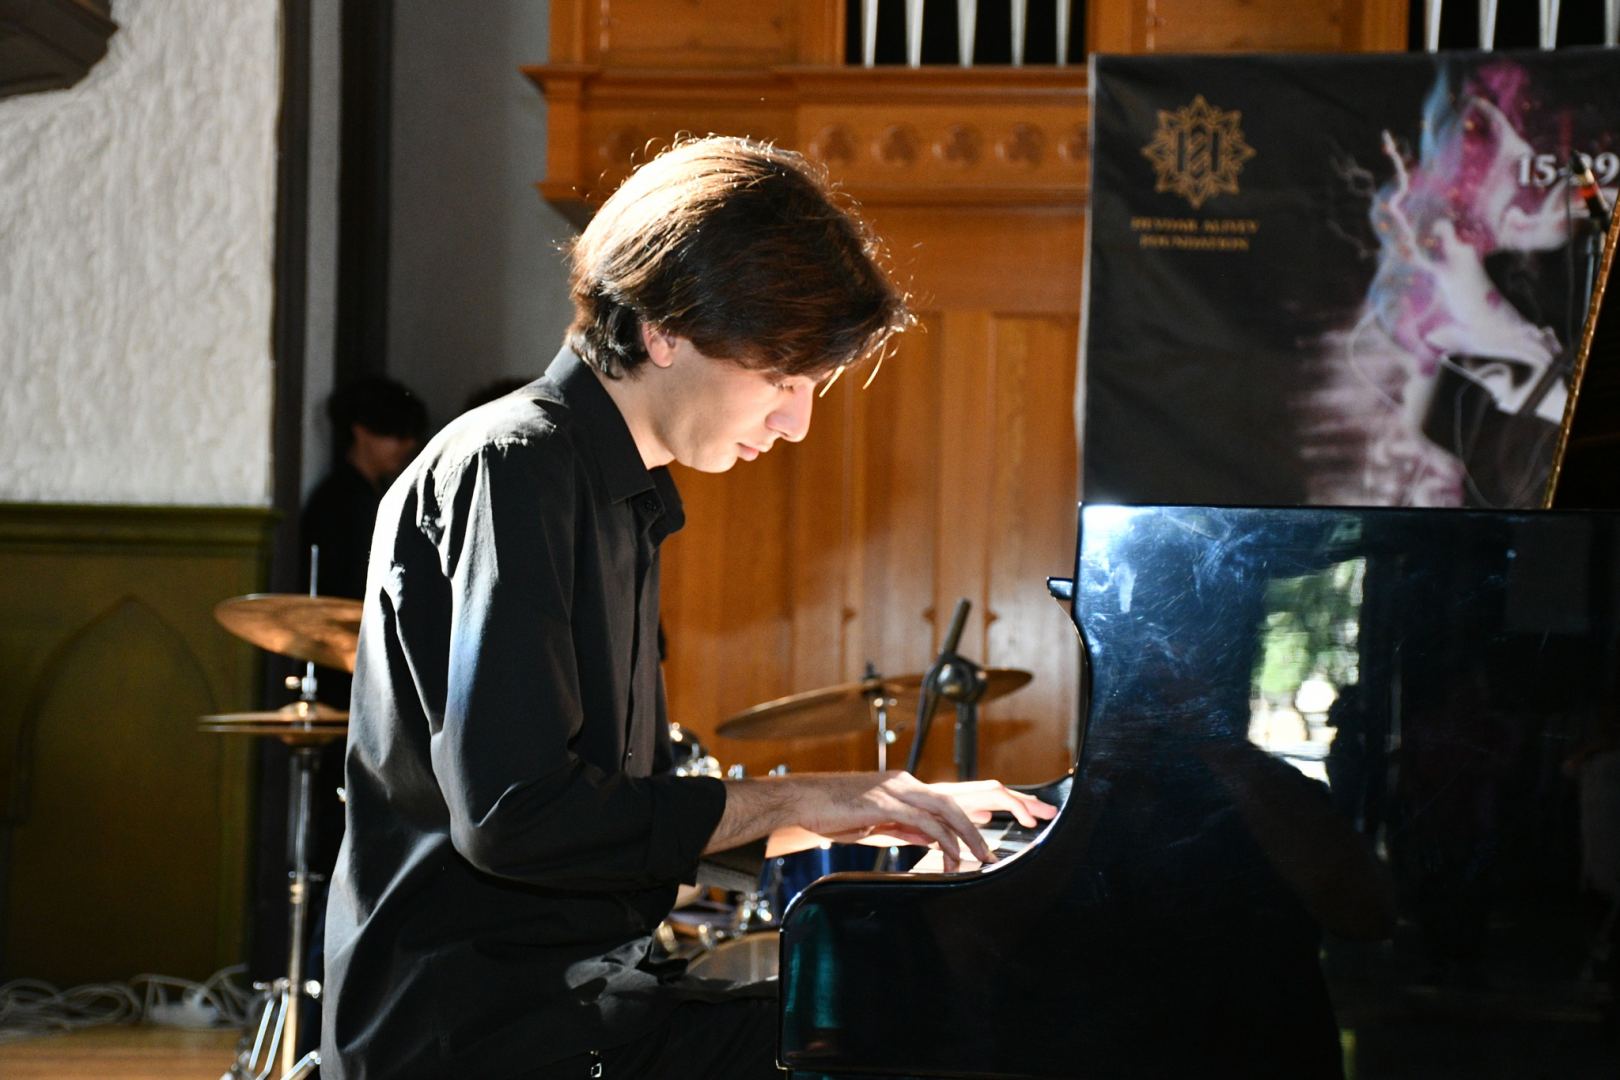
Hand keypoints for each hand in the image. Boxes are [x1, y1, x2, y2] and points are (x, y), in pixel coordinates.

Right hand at [789, 772, 1054, 871]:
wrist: (798, 801)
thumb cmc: (831, 813)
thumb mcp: (878, 823)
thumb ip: (907, 829)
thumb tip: (933, 841)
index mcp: (910, 787)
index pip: (964, 790)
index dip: (999, 799)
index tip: (1025, 812)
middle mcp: (910, 783)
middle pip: (972, 789)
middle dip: (1009, 801)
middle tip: (1036, 816)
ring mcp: (898, 790)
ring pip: (951, 808)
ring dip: (974, 835)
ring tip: (987, 857)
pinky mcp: (884, 803)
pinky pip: (923, 823)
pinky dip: (942, 841)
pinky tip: (951, 858)